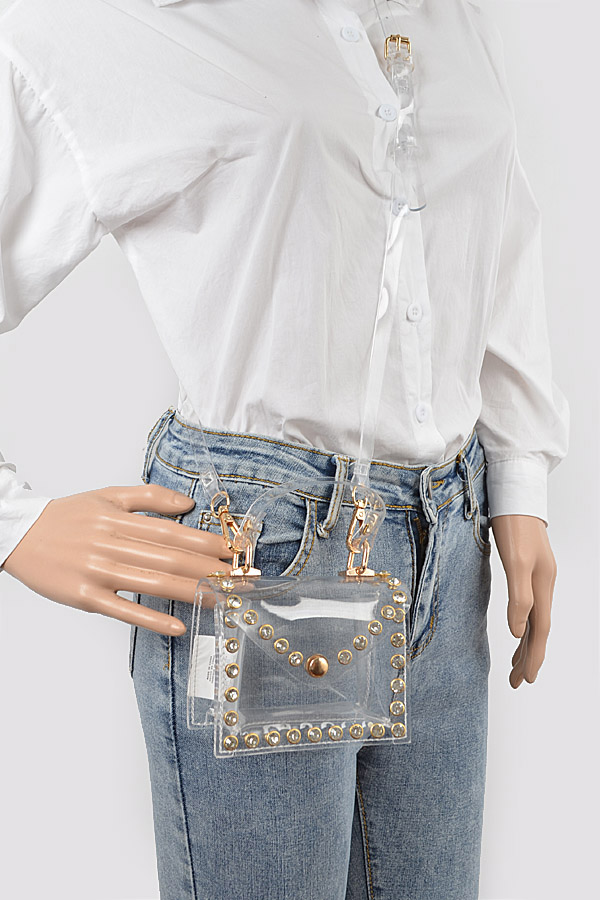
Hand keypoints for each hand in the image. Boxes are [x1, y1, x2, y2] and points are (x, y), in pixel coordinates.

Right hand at [2, 485, 232, 635]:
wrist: (18, 534)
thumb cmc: (66, 517)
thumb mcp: (107, 496)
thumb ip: (149, 498)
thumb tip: (187, 503)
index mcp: (120, 520)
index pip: (173, 532)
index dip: (207, 543)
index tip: (235, 551)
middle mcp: (112, 544)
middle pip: (170, 558)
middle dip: (211, 569)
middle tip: (241, 578)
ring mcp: (98, 572)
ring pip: (153, 583)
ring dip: (192, 592)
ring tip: (223, 597)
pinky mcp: (85, 597)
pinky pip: (123, 609)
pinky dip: (152, 618)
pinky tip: (178, 625)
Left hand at [490, 514, 556, 688]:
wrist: (514, 493)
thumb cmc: (513, 525)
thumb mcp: (515, 562)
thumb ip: (519, 598)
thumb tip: (518, 633)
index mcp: (543, 586)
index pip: (540, 631)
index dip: (533, 657)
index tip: (526, 680)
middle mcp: (543, 584)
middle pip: (539, 629)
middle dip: (529, 656)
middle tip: (517, 681)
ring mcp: (537, 576)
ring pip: (534, 618)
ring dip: (526, 643)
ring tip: (515, 664)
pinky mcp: (527, 568)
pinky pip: (528, 605)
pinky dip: (523, 622)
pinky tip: (517, 626)